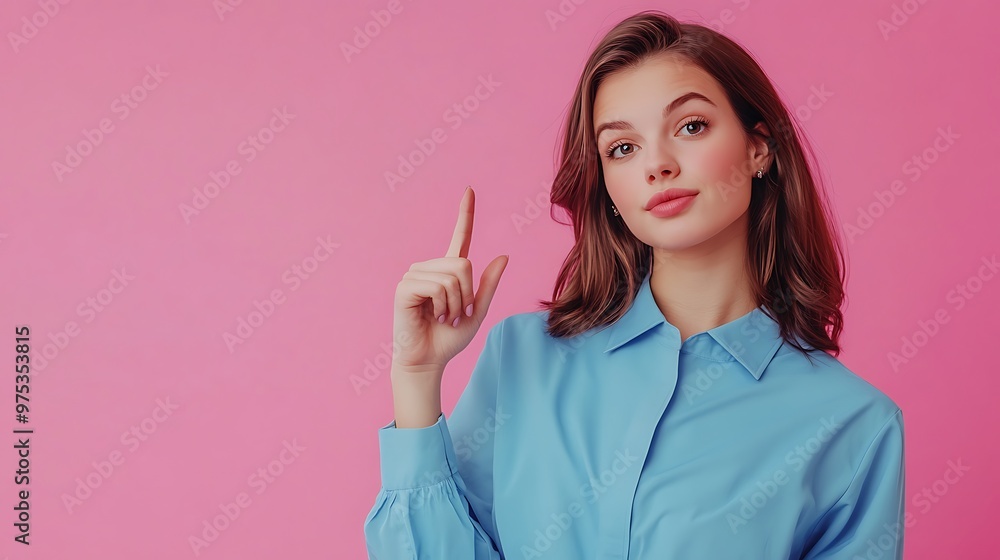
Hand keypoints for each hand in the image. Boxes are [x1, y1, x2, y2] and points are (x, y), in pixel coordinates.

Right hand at [391, 187, 508, 374]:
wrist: (428, 360)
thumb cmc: (448, 339)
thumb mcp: (477, 312)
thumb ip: (488, 285)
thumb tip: (503, 256)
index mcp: (447, 271)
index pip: (459, 237)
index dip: (465, 214)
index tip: (470, 190)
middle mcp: (429, 268)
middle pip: (463, 264)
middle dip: (467, 294)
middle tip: (455, 313)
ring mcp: (414, 276)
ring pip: (453, 275)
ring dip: (455, 303)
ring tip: (442, 316)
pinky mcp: (404, 288)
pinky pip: (437, 286)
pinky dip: (443, 305)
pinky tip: (432, 316)